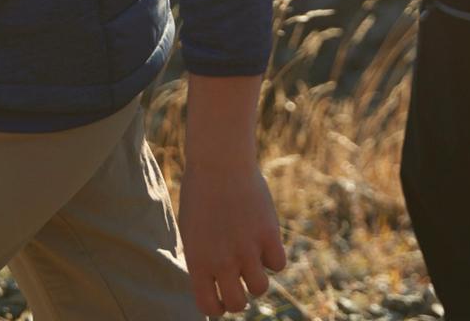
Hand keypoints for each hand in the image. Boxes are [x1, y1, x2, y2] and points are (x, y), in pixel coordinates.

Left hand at [177, 158, 286, 315]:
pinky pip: (278, 264)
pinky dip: (273, 257)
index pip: (210, 308)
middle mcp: (222, 261)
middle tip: (238, 280)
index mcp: (197, 262)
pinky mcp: (268, 234)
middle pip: (238, 304)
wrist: (219, 162)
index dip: (217, 306)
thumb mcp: (192, 231)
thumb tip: (215, 284)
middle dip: (239, 296)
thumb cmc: (200, 194)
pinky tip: (264, 241)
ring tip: (252, 260)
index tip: (220, 294)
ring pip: (260, 288)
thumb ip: (202, 260)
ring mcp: (247, 249)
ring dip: (257, 278)